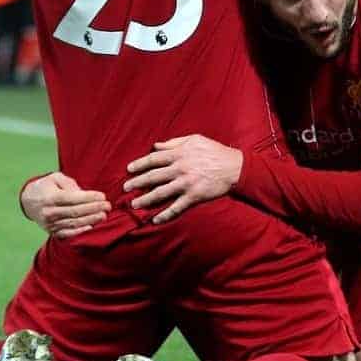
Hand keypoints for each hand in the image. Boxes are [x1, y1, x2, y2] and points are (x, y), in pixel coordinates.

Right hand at [20, 172, 109, 239]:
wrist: (29, 202)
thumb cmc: (46, 187)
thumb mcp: (55, 178)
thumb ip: (69, 183)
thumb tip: (83, 193)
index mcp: (50, 197)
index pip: (72, 198)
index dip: (89, 198)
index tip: (102, 196)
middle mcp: (49, 212)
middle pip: (75, 211)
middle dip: (94, 208)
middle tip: (107, 206)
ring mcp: (50, 224)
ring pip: (74, 223)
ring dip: (91, 220)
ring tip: (104, 215)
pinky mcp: (52, 232)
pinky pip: (68, 234)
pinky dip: (80, 232)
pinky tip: (91, 227)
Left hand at [124, 135, 242, 223]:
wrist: (235, 168)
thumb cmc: (215, 151)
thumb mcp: (195, 140)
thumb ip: (174, 142)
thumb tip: (156, 146)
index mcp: (179, 154)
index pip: (153, 159)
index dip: (139, 165)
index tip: (128, 170)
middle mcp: (180, 169)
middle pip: (153, 177)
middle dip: (137, 183)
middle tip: (125, 188)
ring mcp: (186, 184)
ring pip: (160, 193)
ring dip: (145, 200)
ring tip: (134, 204)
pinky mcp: (194, 197)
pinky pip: (176, 208)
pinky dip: (165, 215)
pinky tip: (155, 220)